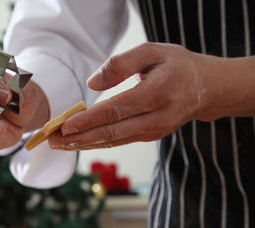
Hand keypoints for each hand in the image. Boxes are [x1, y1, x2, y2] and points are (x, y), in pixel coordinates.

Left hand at [48, 42, 237, 149]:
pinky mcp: (149, 136)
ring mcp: (153, 131)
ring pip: (113, 141)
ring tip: (58, 144)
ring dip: (83, 144)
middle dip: (78, 138)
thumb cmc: (178, 66)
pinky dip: (96, 142)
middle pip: (111, 133)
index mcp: (157, 94)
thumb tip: (92, 84)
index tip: (64, 125)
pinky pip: (119, 141)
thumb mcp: (153, 52)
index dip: (88, 120)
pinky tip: (78, 142)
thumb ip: (121, 64)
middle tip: (51, 140)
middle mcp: (156, 118)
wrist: (207, 89)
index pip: (115, 110)